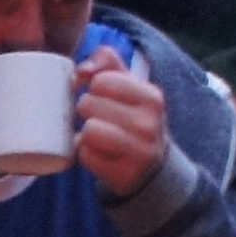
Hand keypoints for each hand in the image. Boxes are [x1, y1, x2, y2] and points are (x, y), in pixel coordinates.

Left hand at [74, 51, 170, 200]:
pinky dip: (85, 154)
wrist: (151, 166)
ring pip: (88, 130)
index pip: (101, 80)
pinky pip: (85, 155)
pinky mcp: (124, 175)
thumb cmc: (132, 117)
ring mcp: (139, 152)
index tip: (101, 96)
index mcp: (152, 97)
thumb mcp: (129, 85)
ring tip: (97, 134)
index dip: (93, 87)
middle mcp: (150, 124)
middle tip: (98, 117)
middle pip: (88, 104)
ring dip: (85, 132)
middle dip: (86, 109)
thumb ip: (107, 61)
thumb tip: (83, 70)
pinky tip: (99, 153)